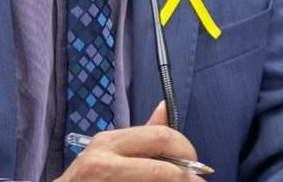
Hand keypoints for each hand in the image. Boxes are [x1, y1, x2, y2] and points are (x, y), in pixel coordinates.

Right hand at [54, 103, 199, 180]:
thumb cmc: (88, 179)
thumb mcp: (108, 151)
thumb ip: (141, 135)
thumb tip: (165, 107)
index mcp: (109, 143)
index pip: (161, 138)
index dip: (186, 150)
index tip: (194, 163)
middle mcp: (105, 165)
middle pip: (164, 171)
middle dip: (187, 178)